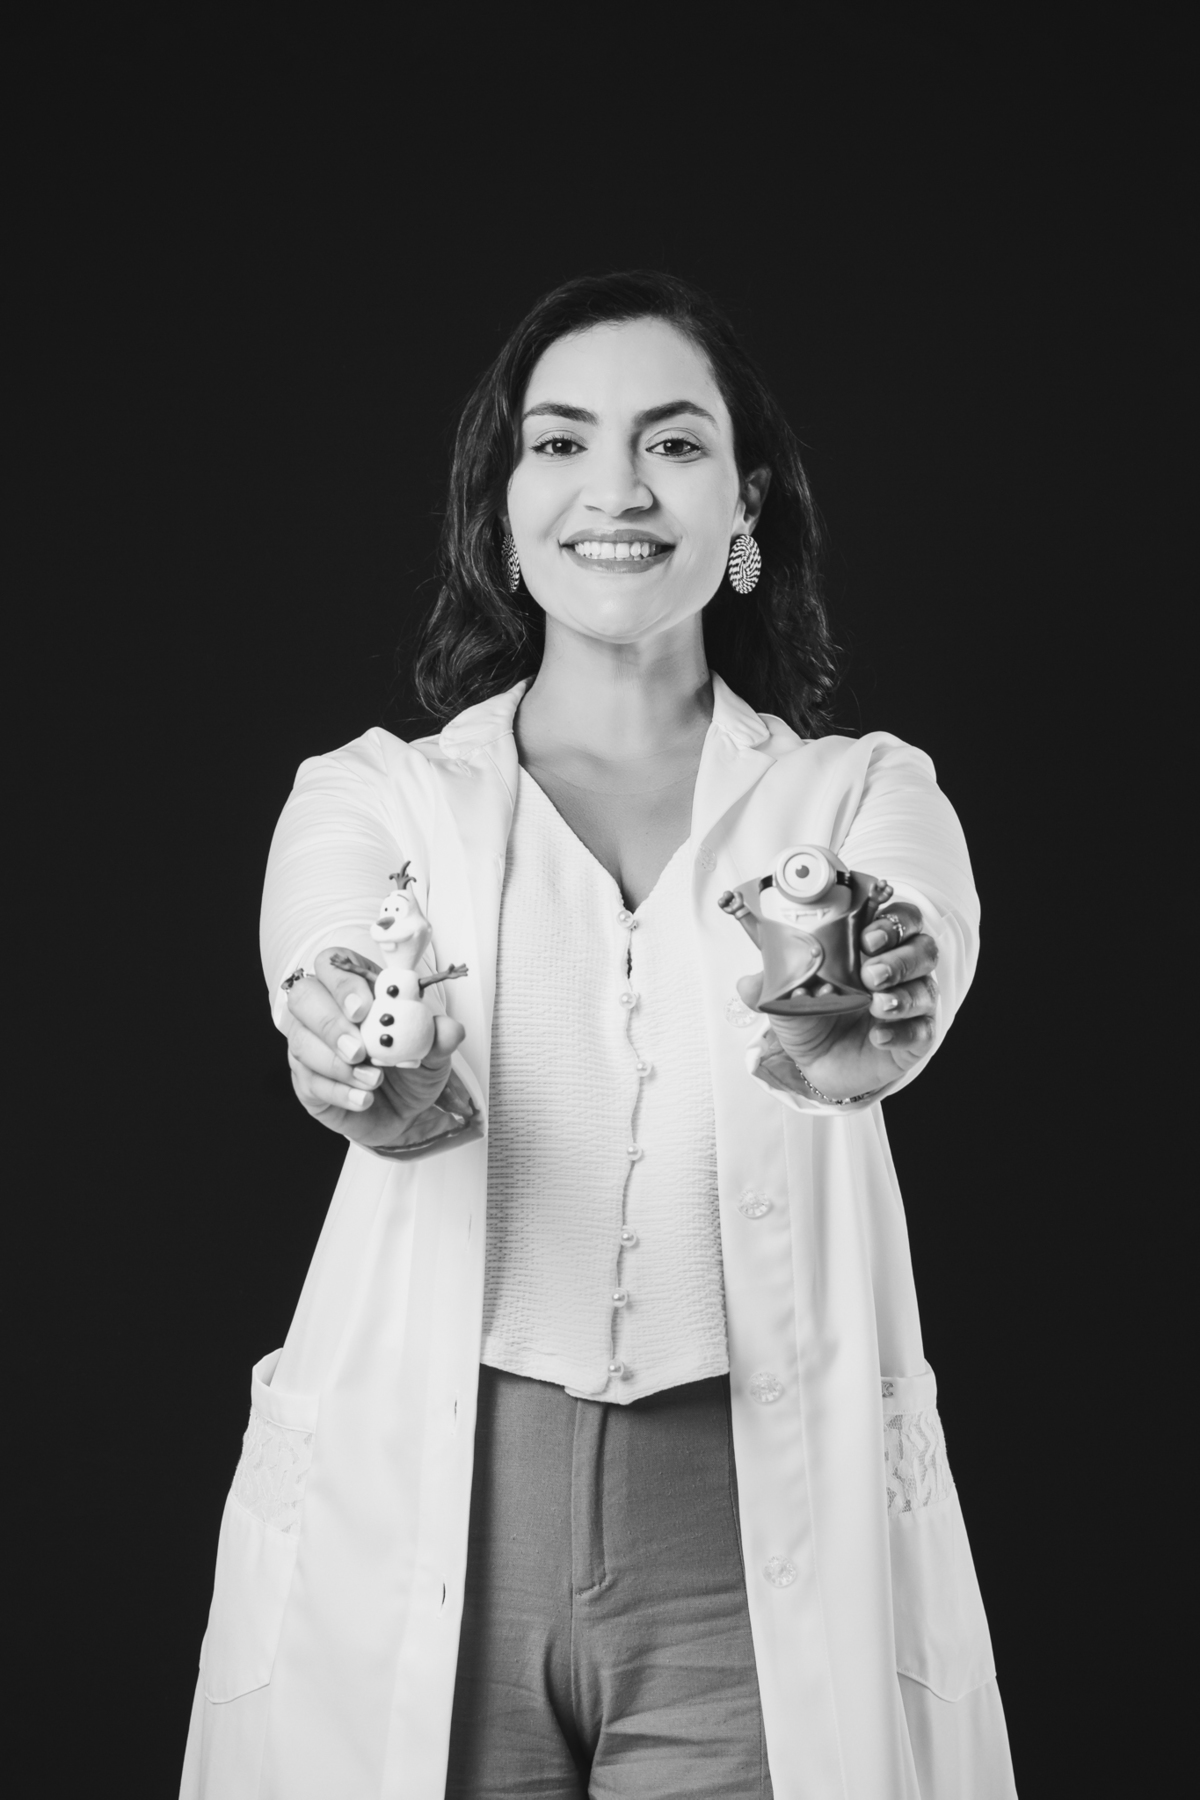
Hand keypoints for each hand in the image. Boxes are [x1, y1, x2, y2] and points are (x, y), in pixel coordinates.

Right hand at [283, 947, 470, 1150]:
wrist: (405, 1113)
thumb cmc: (411, 1068)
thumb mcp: (433, 1053)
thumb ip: (439, 1038)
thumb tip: (451, 1029)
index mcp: (356, 989)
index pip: (332, 965)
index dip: (342, 983)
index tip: (364, 1008)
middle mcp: (324, 1012)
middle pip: (303, 998)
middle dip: (329, 1023)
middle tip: (359, 1049)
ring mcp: (309, 1046)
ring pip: (301, 1042)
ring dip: (338, 1064)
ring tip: (374, 1080)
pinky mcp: (306, 1082)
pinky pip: (308, 1081)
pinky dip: (339, 1091)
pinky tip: (363, 1099)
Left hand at [764, 903, 939, 1100]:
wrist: (819, 1063)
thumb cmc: (813, 1014)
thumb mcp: (786, 994)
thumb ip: (771, 981)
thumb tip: (748, 983)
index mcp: (873, 945)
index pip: (900, 918)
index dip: (891, 921)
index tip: (866, 936)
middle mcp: (900, 969)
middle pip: (923, 948)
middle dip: (900, 957)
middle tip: (870, 972)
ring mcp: (911, 1002)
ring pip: (927, 988)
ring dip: (904, 994)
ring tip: (876, 1003)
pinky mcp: (915, 1037)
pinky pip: (922, 1030)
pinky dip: (902, 1031)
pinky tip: (879, 1035)